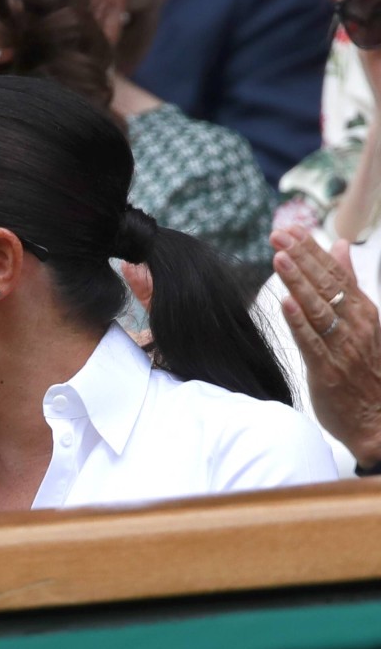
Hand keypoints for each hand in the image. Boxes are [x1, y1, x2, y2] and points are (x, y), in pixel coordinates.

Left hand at [272, 225, 380, 465]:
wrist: (379, 419)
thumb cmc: (366, 367)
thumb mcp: (362, 319)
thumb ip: (349, 283)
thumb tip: (340, 247)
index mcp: (362, 311)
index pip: (335, 273)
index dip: (311, 250)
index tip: (290, 229)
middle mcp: (354, 324)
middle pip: (325, 285)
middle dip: (300, 257)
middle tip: (277, 233)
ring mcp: (342, 346)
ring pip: (317, 308)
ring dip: (298, 282)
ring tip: (279, 258)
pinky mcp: (328, 370)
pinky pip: (312, 342)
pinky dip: (299, 322)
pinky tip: (285, 303)